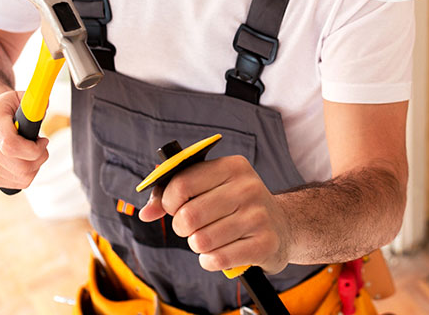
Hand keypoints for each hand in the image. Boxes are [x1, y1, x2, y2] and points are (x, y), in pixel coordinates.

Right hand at [0, 89, 49, 188]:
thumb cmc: (8, 108)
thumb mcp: (21, 97)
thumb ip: (35, 101)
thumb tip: (44, 106)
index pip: (10, 145)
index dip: (34, 149)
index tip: (43, 141)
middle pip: (20, 166)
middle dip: (39, 158)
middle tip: (41, 146)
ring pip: (21, 177)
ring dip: (34, 167)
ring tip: (31, 151)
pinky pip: (15, 184)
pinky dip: (25, 174)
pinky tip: (22, 160)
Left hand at [137, 155, 292, 274]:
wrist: (282, 226)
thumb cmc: (237, 206)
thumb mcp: (211, 188)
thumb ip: (174, 195)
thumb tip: (145, 213)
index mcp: (233, 166)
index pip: (181, 183)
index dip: (169, 202)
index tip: (176, 208)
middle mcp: (248, 188)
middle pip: (188, 216)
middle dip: (183, 228)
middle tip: (194, 227)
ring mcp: (259, 216)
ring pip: (201, 241)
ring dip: (198, 246)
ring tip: (211, 238)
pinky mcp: (264, 244)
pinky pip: (217, 259)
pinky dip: (210, 261)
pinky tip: (220, 252)